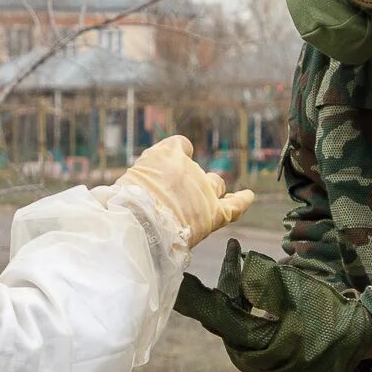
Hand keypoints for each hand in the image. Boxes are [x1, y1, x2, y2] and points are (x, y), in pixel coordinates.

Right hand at [113, 135, 254, 245]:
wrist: (138, 226)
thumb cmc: (121, 207)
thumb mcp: (122, 184)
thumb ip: (133, 184)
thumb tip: (123, 195)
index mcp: (165, 154)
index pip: (178, 145)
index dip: (175, 155)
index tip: (167, 168)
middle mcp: (189, 166)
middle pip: (195, 167)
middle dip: (188, 177)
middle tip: (174, 195)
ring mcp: (204, 189)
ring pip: (215, 183)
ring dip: (210, 189)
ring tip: (205, 198)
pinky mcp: (214, 213)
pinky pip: (235, 205)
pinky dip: (243, 200)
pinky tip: (249, 196)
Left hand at [174, 239, 371, 371]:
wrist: (362, 344)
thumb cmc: (330, 318)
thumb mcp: (296, 293)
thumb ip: (263, 281)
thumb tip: (241, 265)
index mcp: (249, 343)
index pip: (212, 312)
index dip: (192, 292)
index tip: (175, 274)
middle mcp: (247, 354)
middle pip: (224, 312)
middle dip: (224, 280)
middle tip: (228, 249)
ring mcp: (259, 357)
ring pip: (237, 315)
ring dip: (237, 287)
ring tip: (239, 254)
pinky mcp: (270, 354)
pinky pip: (251, 322)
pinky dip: (252, 299)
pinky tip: (256, 276)